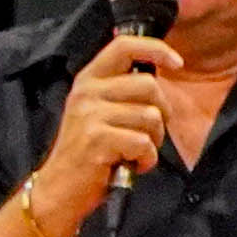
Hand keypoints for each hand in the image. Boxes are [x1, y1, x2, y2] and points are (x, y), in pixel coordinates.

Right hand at [36, 32, 184, 228]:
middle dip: (161, 113)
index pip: (124, 46)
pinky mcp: (97, 139)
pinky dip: (145, 160)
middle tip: (149, 134)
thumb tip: (158, 71)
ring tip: (134, 152)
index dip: (156, 49)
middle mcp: (87, 92)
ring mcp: (90, 115)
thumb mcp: (96, 111)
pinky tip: (129, 165)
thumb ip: (120, 89)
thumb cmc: (86, 152)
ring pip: (151, 117)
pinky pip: (144, 143)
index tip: (178, 63)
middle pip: (148, 85)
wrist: (58, 190)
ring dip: (153, 141)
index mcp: (88, 80)